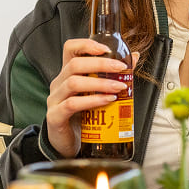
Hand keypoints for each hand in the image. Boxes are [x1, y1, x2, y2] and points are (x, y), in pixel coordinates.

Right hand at [46, 39, 138, 157]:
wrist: (69, 144)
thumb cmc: (83, 115)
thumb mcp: (97, 92)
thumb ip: (113, 74)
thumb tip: (133, 57)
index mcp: (68, 73)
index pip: (70, 49)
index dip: (86, 44)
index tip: (106, 48)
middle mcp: (59, 83)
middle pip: (75, 64)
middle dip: (101, 64)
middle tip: (121, 68)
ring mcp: (54, 99)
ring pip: (73, 83)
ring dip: (100, 83)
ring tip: (118, 87)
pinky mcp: (55, 116)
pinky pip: (72, 104)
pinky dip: (92, 100)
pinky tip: (107, 101)